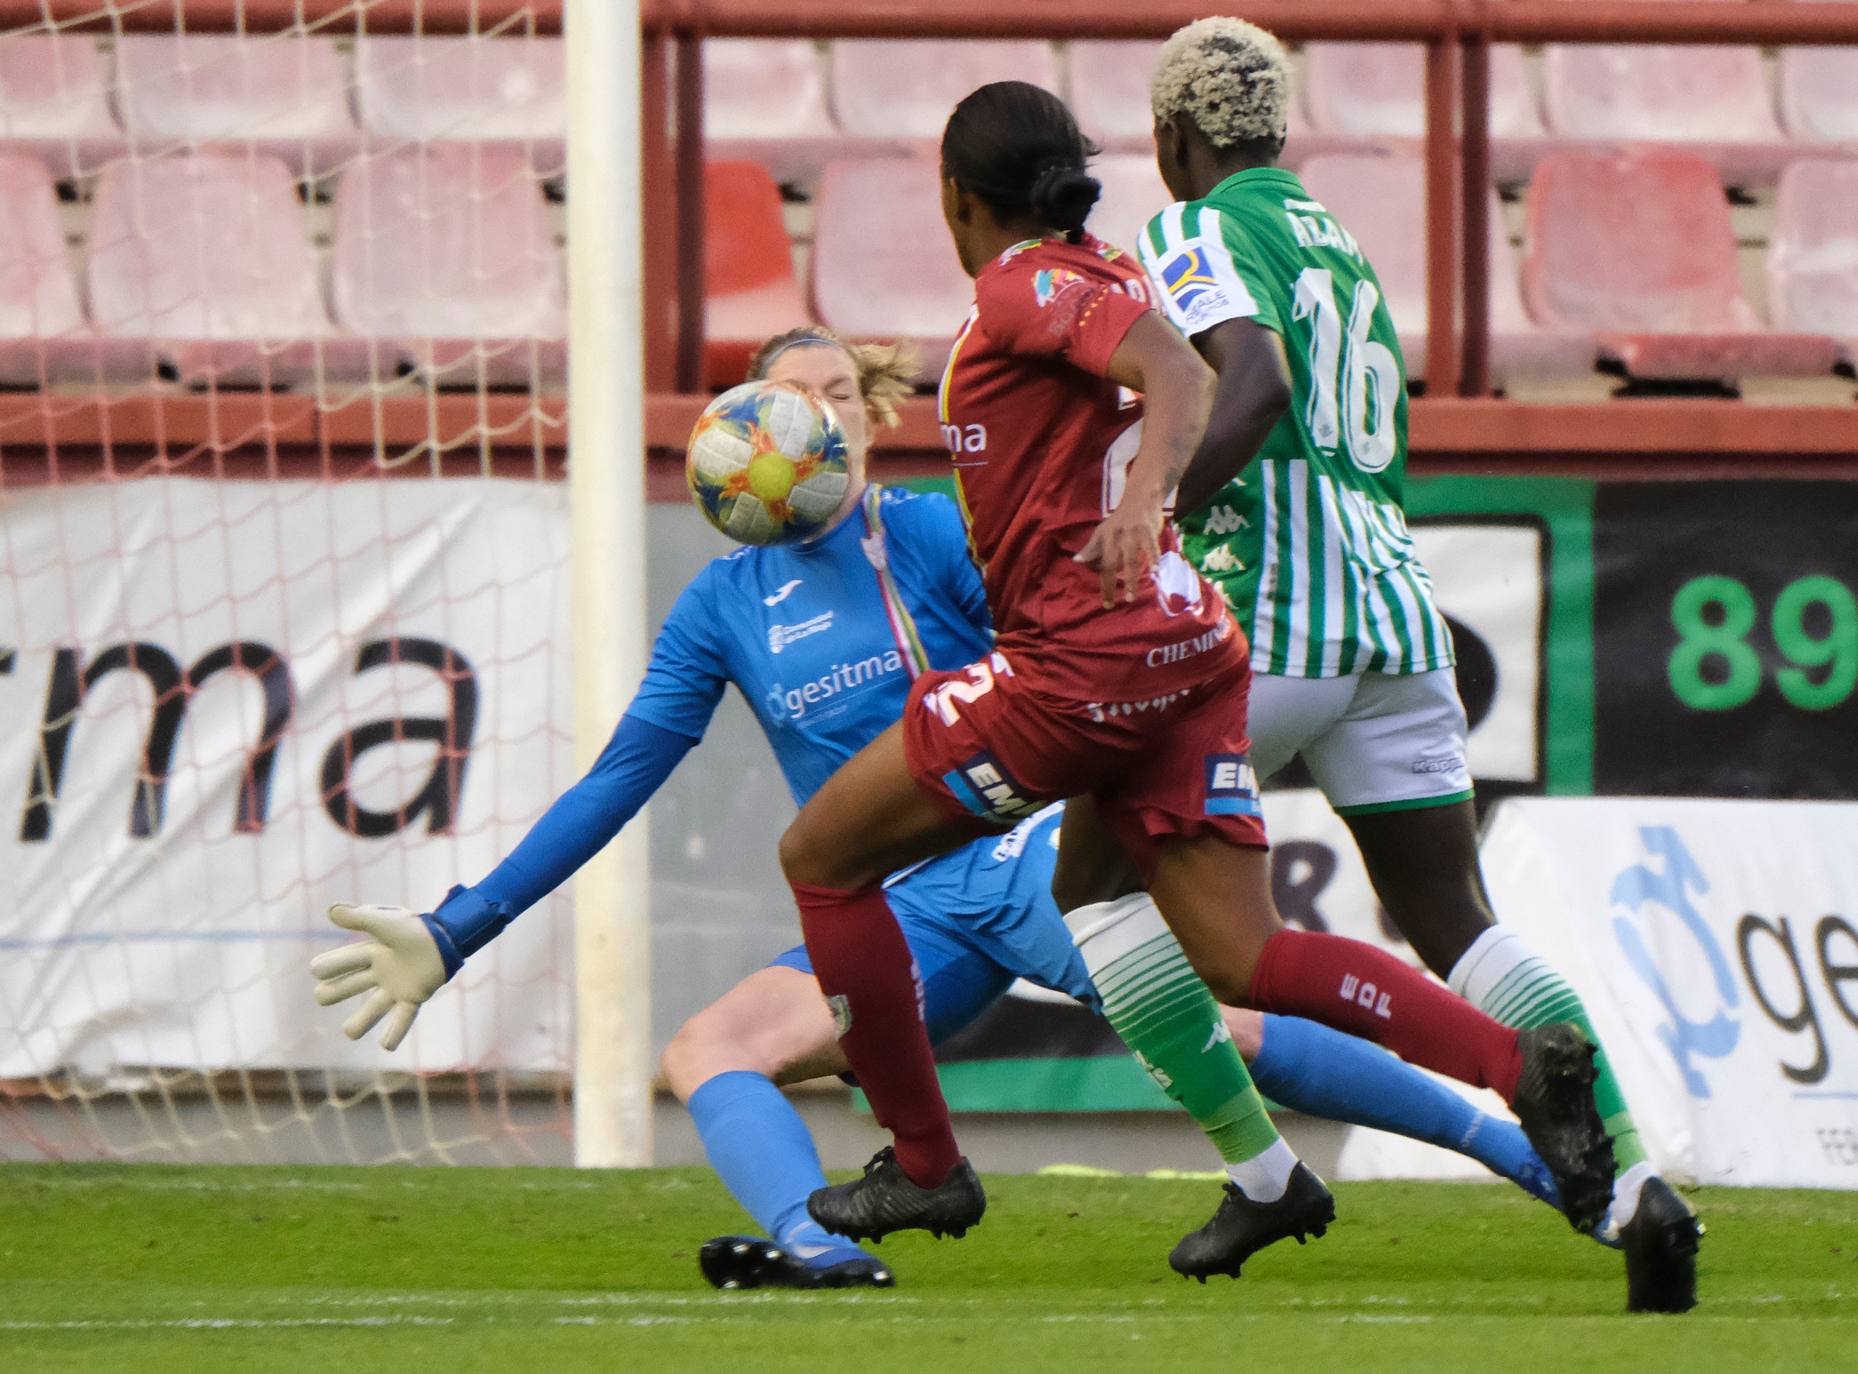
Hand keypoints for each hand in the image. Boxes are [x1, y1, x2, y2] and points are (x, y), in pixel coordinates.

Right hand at [310, 904, 447, 1050]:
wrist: (448, 936)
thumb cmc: (416, 927)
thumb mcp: (385, 920)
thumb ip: (359, 917)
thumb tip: (331, 911)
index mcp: (372, 953)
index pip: (344, 962)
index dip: (329, 966)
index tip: (316, 970)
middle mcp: (380, 972)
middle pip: (350, 986)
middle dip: (334, 992)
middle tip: (321, 995)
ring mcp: (396, 987)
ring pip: (373, 1008)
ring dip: (361, 1021)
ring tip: (349, 1032)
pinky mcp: (413, 997)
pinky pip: (403, 1018)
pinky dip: (395, 1032)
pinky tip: (386, 1046)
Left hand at [1074, 493, 1163, 607]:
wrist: (1140, 497)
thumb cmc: (1120, 520)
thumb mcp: (1102, 532)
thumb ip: (1092, 548)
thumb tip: (1076, 561)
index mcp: (1103, 538)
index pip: (1099, 564)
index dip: (1102, 584)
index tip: (1106, 603)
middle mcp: (1116, 537)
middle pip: (1111, 565)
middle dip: (1110, 586)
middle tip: (1111, 604)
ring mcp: (1133, 534)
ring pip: (1130, 560)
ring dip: (1131, 580)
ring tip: (1131, 596)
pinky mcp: (1148, 531)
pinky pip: (1151, 547)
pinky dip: (1153, 559)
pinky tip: (1156, 572)